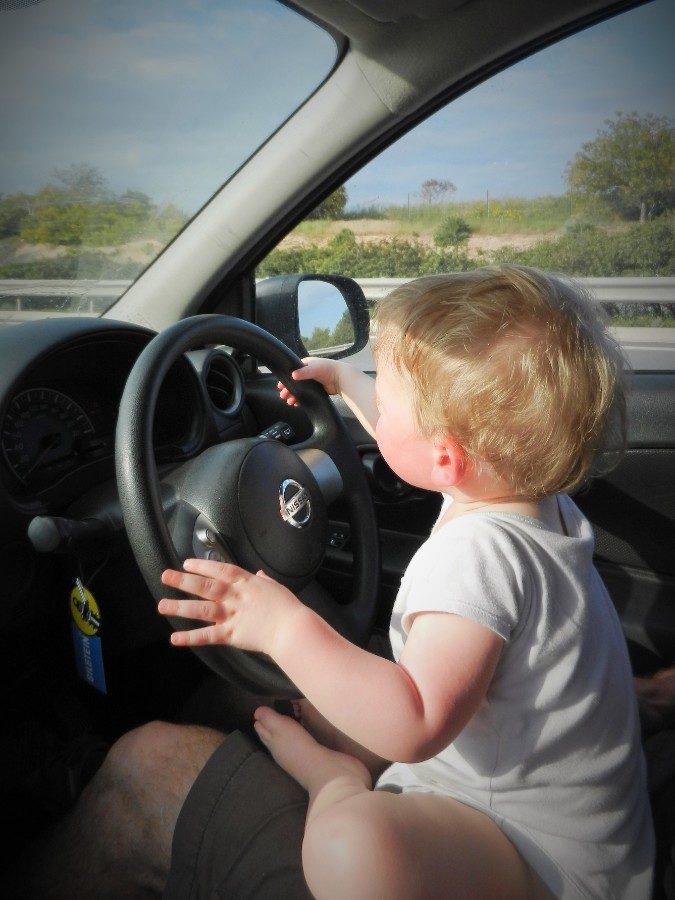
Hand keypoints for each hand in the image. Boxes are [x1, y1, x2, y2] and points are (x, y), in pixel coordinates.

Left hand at [158, 559, 301, 657]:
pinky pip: (207, 636)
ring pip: (201, 609)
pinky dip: (190, 637)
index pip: (219, 569)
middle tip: (165, 576)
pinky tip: (175, 638)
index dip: (201, 566)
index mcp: (245, 582)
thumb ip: (263, 580)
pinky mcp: (231, 635)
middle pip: (204, 586)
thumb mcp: (275, 587)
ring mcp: (231, 615)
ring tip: (162, 605)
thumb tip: (259, 574)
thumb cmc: (288, 608)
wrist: (292, 629)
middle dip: (183, 581)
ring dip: (180, 607)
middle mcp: (234, 597)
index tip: (186, 563)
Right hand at [277, 357, 341, 406]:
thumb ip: (303, 372)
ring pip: (300, 390)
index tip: (280, 386)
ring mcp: (312, 382)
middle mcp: (307, 373)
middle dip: (288, 389)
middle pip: (294, 382)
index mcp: (305, 364)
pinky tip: (297, 403)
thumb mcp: (313, 368)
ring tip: (289, 402)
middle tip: (283, 396)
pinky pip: (306, 395)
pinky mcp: (316, 389)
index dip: (286, 379)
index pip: (292, 372)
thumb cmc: (328, 369)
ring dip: (294, 395)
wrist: (341, 378)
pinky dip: (301, 399)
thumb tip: (292, 375)